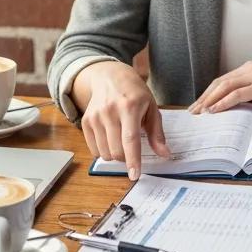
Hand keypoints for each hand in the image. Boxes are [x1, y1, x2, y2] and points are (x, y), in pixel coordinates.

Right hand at [79, 62, 169, 179]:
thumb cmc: (135, 93)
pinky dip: (104, 151)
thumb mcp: (151, 107)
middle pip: (116, 150)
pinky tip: (110, 138)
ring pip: (104, 153)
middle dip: (126, 158)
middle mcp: (110, 111)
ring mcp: (95, 116)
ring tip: (121, 140)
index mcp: (129, 107)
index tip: (134, 175)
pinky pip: (94, 149)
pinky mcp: (86, 121)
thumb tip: (165, 154)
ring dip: (115, 155)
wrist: (110, 76)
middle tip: (132, 149)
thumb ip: (157, 133)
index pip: (130, 139)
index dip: (133, 160)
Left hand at [189, 61, 251, 114]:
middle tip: (193, 111)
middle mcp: (250, 68)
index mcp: (250, 68)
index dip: (208, 92)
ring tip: (200, 112)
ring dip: (210, 100)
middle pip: (220, 82)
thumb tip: (229, 108)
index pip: (223, 80)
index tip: (198, 105)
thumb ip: (249, 93)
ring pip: (225, 86)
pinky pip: (237, 94)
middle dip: (204, 97)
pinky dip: (223, 102)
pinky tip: (215, 110)